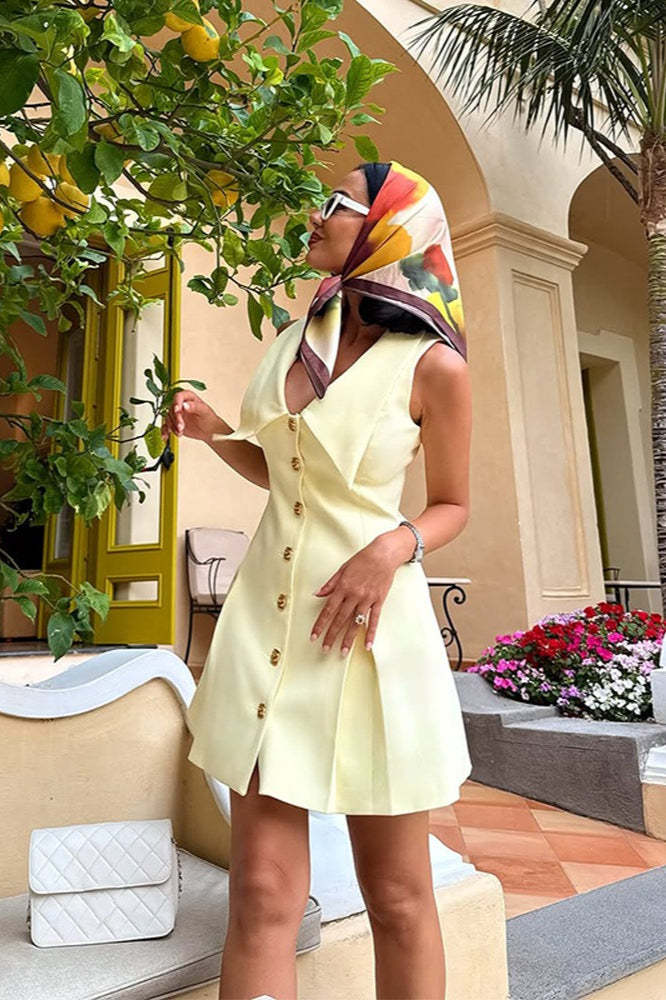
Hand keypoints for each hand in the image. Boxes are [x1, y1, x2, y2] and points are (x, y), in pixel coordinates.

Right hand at [161, 389, 219, 443]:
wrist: (209, 431)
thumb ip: (195, 407)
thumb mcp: (204, 411)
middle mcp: (181, 404)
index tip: (177, 411)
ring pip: (168, 418)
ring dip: (173, 426)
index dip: (176, 403)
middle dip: (176, 419)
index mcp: (188, 397)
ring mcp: (177, 414)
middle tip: (181, 427)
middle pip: (172, 409)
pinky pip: (165, 426)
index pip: (178, 397)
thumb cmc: (209, 419)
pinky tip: (165, 436)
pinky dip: (165, 431)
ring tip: (181, 432)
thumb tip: (185, 405)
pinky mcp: (174, 423)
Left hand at [310, 539, 398, 656]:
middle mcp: (353, 595)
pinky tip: (368, 645)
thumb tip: (317, 594)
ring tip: (343, 652)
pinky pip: (374, 620)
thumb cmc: (363, 559)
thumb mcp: (342, 569)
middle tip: (325, 649)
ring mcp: (367, 599)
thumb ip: (330, 584)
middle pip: (340, 619)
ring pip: (355, 623)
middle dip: (331, 635)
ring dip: (348, 638)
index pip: (328, 610)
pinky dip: (371, 633)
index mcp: (342, 587)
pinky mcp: (378, 601)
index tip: (314, 636)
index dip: (320, 625)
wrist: (383, 554)